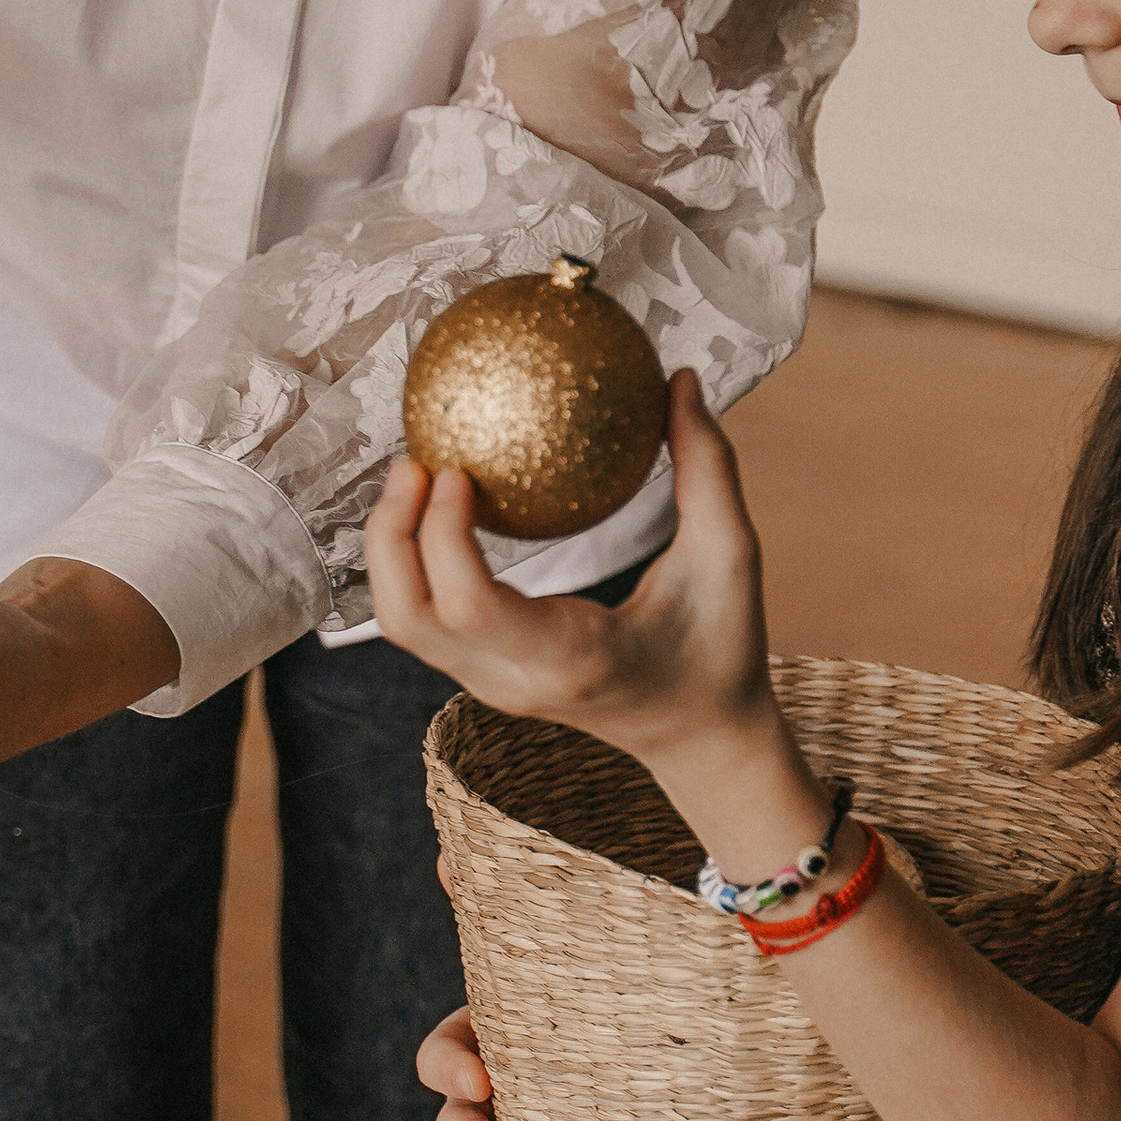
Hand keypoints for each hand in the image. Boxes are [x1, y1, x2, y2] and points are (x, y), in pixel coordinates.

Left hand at [368, 367, 801, 781]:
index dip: (439, 534)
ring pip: (402, 623)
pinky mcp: (485, 677)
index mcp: (570, 656)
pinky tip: (440, 504)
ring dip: (392, 548)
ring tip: (416, 475)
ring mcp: (492, 686)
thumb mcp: (731, 556)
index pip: (470, 605)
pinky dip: (414, 562)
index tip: (452, 468)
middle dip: (390, 536)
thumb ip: (708, 469)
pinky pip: (426, 619)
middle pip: (407, 617)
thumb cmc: (722, 649)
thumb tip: (680, 380)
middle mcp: (515, 679)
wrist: (703, 740)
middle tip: (413, 461)